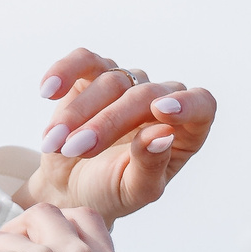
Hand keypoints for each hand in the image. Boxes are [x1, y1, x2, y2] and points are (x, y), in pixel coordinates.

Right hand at [26, 47, 216, 220]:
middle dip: (108, 123)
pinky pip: (84, 61)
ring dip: (78, 113)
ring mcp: (129, 84)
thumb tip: (163, 134)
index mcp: (186, 132)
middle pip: (144, 96)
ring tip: (57, 144)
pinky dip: (65, 71)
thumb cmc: (112, 191)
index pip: (202, 105)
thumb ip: (152, 166)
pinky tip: (48, 91)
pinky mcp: (94, 73)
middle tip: (78, 148)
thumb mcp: (136, 191)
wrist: (72, 187)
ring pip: (111, 81)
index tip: (160, 111)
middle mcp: (161, 102)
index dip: (187, 104)